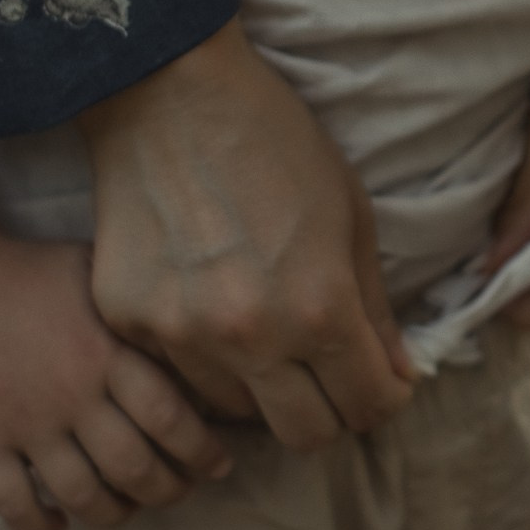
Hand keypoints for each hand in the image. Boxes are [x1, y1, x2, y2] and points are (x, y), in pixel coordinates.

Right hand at [0, 234, 234, 529]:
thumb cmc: (32, 270)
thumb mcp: (99, 272)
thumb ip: (141, 309)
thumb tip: (198, 328)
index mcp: (108, 351)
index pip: (172, 419)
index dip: (203, 452)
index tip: (219, 464)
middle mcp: (72, 394)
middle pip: (135, 467)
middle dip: (168, 490)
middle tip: (179, 489)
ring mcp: (26, 422)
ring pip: (82, 495)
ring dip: (114, 514)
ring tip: (127, 507)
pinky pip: (16, 504)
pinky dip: (42, 525)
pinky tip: (60, 522)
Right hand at [80, 19, 413, 448]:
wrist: (169, 95)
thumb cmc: (275, 143)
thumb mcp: (351, 215)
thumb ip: (374, 308)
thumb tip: (397, 374)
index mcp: (319, 309)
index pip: (367, 407)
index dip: (384, 398)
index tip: (381, 381)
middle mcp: (251, 338)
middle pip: (304, 435)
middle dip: (331, 411)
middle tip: (332, 376)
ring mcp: (182, 336)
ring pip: (237, 414)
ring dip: (264, 388)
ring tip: (267, 335)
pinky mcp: (131, 323)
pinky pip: (179, 375)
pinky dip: (205, 360)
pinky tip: (212, 308)